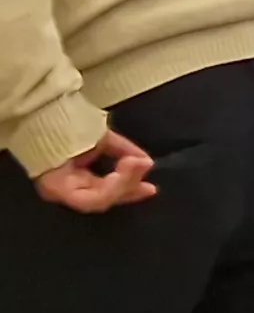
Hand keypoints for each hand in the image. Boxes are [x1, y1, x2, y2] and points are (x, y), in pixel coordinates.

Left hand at [30, 129, 156, 211]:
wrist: (44, 112)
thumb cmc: (68, 124)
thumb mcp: (103, 139)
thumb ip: (125, 152)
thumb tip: (146, 163)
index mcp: (78, 178)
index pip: (107, 192)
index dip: (130, 190)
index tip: (150, 187)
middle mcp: (69, 188)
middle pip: (105, 198)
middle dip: (129, 185)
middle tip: (144, 167)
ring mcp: (61, 191)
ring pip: (100, 200)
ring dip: (122, 185)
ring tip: (133, 165)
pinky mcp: (55, 190)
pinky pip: (88, 199)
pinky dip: (109, 188)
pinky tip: (120, 173)